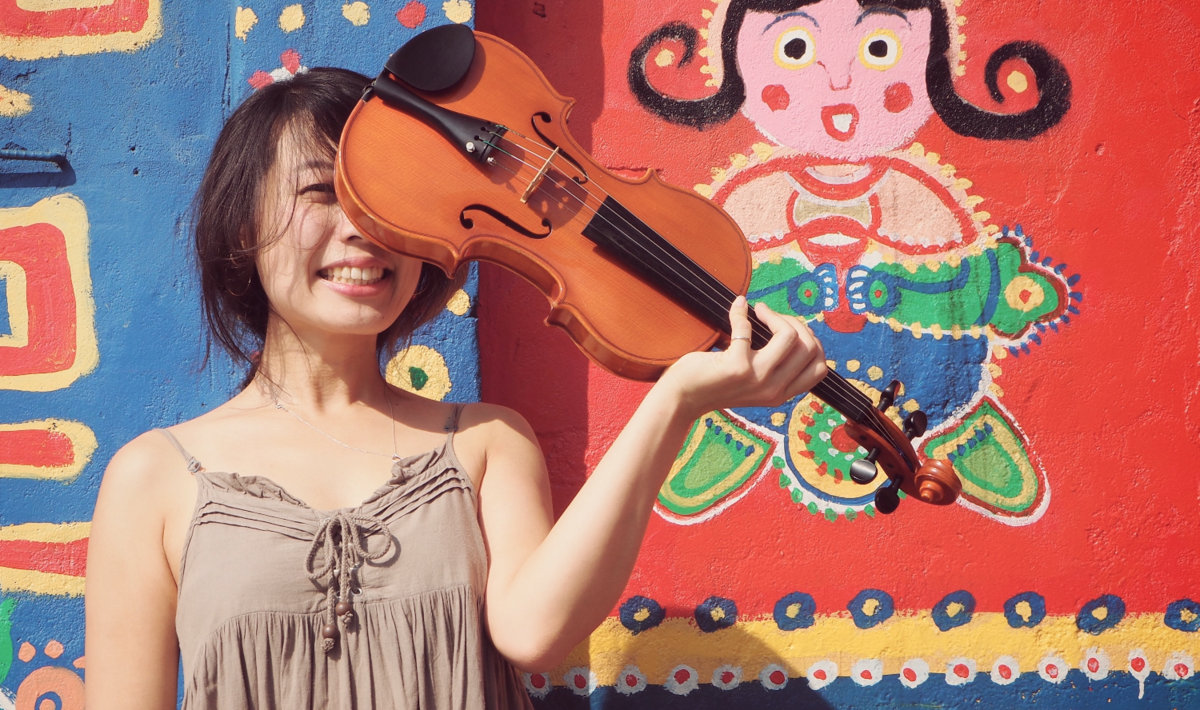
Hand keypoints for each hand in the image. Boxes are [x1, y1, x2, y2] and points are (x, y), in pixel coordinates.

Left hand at [656, 297, 826, 419]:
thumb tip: (792, 328)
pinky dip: (741, 312)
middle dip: (794, 323)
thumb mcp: (755, 382)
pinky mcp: (736, 366)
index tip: (789, 329)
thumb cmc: (715, 384)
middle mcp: (774, 390)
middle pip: (809, 347)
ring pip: (790, 337)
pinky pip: (748, 328)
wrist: (682, 399)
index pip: (819, 367)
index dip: (810, 341)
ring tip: (760, 312)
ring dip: (776, 315)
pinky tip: (737, 308)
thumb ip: (775, 366)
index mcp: (781, 394)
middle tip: (771, 317)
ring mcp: (757, 379)